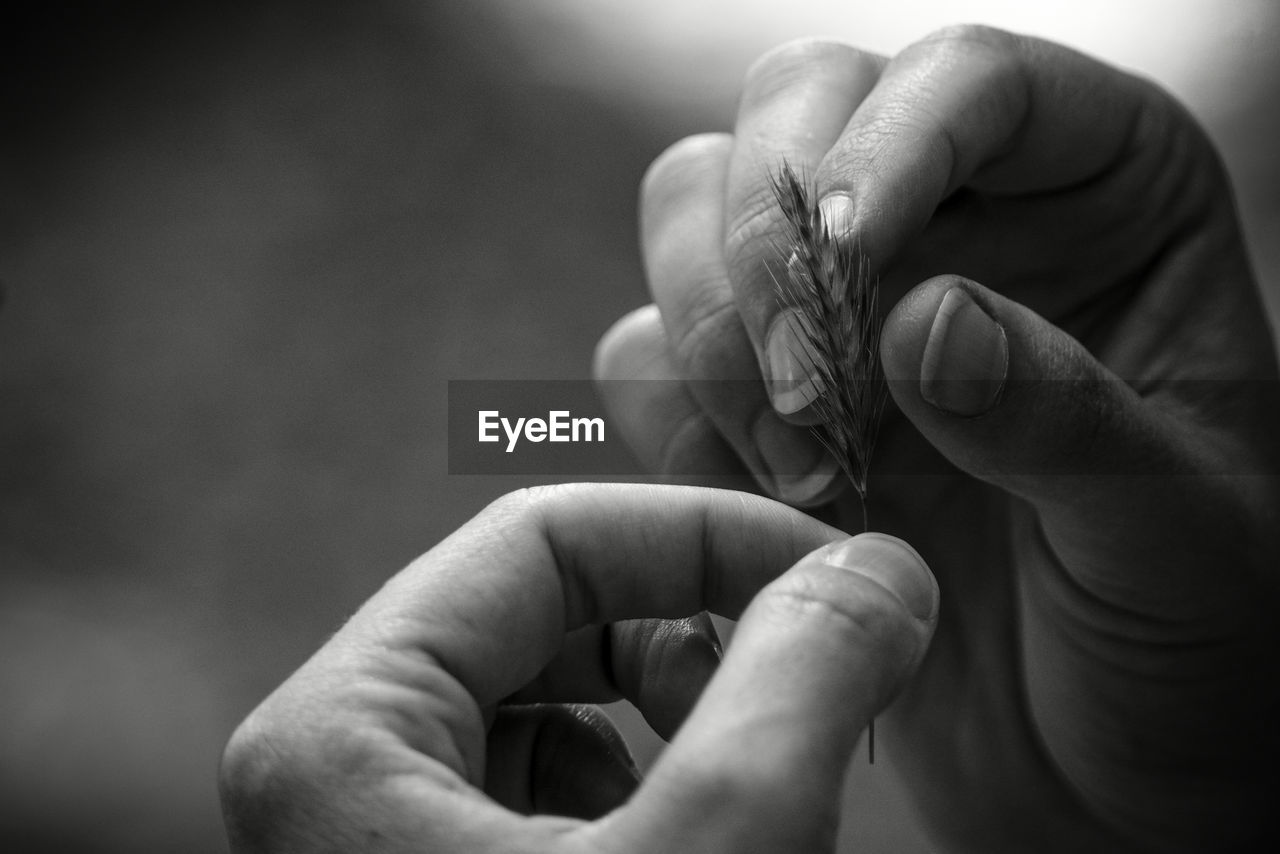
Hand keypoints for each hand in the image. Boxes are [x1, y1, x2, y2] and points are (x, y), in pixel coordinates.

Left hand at [218, 484, 936, 851]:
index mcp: (339, 736)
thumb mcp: (718, 852)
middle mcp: (339, 773)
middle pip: (551, 617)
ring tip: (774, 772)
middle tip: (826, 671)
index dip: (704, 538)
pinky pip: (562, 789)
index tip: (839, 579)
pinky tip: (711, 837)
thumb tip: (879, 568)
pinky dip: (659, 789)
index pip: (541, 541)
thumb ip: (803, 683)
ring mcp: (389, 836)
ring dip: (692, 713)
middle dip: (703, 632)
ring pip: (568, 704)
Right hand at [595, 28, 1279, 851]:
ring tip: (793, 471)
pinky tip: (755, 502)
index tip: (844, 246)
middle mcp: (954, 224)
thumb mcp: (1176, 536)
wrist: (1107, 771)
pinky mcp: (751, 403)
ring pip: (691, 210)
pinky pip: (644, 356)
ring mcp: (836, 312)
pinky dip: (666, 420)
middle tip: (794, 387)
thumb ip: (1065, 418)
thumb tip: (921, 320)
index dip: (893, 136)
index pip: (972, 81)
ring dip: (707, 332)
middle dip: (764, 239)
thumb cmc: (1193, 640)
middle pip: (795, 107)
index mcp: (1104, 199)